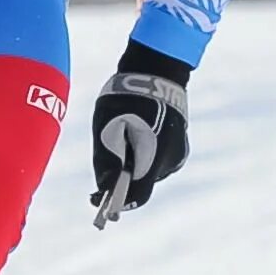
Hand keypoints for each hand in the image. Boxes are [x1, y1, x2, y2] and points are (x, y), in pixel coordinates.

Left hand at [90, 41, 191, 225]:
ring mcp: (177, 151)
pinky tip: (134, 134)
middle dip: (122, 179)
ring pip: (149, 169)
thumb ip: (106, 162)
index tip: (97, 201)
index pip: (136, 196)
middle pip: (141, 183)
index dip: (116, 203)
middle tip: (104, 168)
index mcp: (152, 160)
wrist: (157, 71)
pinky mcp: (179, 142)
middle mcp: (169, 162)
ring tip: (119, 139)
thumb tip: (104, 187)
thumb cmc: (126, 99)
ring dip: (133, 163)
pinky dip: (143, 152)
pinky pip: (157, 156)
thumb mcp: (107, 130)